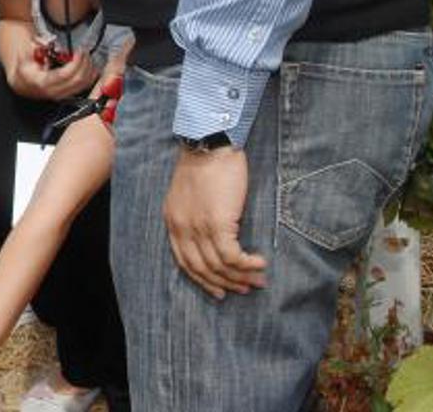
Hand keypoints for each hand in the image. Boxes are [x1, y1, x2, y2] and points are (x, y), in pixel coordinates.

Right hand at [8, 40, 98, 100]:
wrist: (24, 84)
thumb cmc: (26, 70)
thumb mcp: (24, 57)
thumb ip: (33, 48)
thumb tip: (43, 43)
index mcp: (42, 82)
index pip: (65, 74)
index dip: (75, 62)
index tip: (79, 50)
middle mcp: (54, 92)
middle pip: (77, 80)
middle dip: (84, 63)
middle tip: (83, 51)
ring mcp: (62, 96)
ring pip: (84, 84)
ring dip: (89, 69)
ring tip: (86, 56)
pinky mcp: (68, 95)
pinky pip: (85, 87)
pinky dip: (90, 76)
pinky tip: (89, 66)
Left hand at [163, 146, 267, 297]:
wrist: (209, 142)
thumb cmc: (205, 163)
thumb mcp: (189, 192)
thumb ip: (194, 215)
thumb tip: (214, 237)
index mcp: (173, 220)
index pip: (184, 262)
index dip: (203, 279)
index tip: (219, 289)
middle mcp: (182, 227)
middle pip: (201, 269)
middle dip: (224, 283)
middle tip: (244, 288)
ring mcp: (198, 227)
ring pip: (218, 266)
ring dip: (240, 276)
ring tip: (258, 279)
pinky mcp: (217, 223)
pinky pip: (232, 256)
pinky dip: (247, 264)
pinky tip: (260, 263)